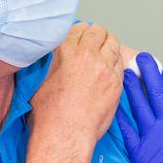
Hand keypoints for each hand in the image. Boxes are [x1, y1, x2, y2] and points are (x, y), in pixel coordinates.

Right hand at [28, 23, 123, 162]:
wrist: (65, 134)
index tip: (80, 37)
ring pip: (113, 44)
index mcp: (66, 51)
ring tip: (103, 54)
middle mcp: (88, 56)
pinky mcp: (116, 83)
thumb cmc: (49, 114)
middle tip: (94, 42)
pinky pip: (120, 63)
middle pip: (98, 31)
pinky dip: (115, 62)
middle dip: (96, 35)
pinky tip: (109, 69)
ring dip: (108, 46)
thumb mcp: (41, 79)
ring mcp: (105, 69)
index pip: (78, 28)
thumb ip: (53, 61)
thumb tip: (57, 56)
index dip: (80, 32)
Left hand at [117, 54, 162, 162]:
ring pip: (139, 104)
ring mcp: (154, 135)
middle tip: (140, 58)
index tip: (159, 66)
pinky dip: (121, 116)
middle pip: (156, 90)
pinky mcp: (141, 151)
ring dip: (131, 87)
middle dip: (147, 71)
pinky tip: (115, 106)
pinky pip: (128, 129)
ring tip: (124, 73)